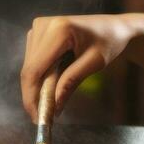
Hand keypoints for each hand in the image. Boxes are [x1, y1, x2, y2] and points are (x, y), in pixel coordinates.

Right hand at [20, 14, 136, 119]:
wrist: (114, 26)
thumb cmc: (109, 41)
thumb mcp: (95, 63)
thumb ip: (72, 81)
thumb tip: (53, 106)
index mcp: (58, 30)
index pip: (34, 70)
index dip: (31, 96)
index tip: (37, 118)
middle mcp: (43, 25)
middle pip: (29, 70)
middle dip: (34, 95)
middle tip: (43, 118)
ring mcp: (39, 27)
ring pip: (29, 67)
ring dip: (37, 87)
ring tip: (50, 104)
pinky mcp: (38, 31)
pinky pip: (33, 60)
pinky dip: (40, 77)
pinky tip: (51, 86)